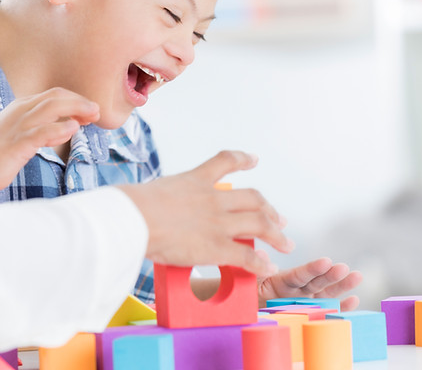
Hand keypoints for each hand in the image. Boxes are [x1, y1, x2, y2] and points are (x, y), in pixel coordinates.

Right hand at [0, 87, 99, 188]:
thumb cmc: (0, 153)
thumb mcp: (24, 136)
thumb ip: (46, 128)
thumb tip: (71, 126)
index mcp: (22, 107)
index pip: (54, 95)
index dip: (76, 99)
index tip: (91, 110)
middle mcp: (19, 112)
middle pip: (55, 97)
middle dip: (79, 101)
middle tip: (96, 111)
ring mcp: (17, 127)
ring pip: (50, 108)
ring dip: (76, 108)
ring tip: (92, 116)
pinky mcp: (16, 145)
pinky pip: (40, 132)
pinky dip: (58, 128)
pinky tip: (73, 128)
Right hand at [120, 150, 294, 276]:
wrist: (132, 218)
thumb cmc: (131, 206)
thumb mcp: (153, 191)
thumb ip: (164, 197)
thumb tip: (152, 204)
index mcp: (196, 180)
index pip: (225, 161)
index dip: (243, 159)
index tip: (254, 159)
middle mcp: (213, 198)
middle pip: (253, 198)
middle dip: (270, 209)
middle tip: (280, 218)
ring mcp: (217, 221)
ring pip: (259, 223)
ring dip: (276, 234)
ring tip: (286, 243)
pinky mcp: (216, 247)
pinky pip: (247, 255)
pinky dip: (261, 262)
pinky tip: (268, 266)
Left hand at [257, 257, 362, 310]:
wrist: (246, 305)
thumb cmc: (248, 290)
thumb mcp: (249, 278)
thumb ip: (257, 267)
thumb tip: (262, 255)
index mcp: (281, 280)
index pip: (299, 275)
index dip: (312, 269)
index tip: (326, 261)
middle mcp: (296, 290)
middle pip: (315, 283)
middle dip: (330, 276)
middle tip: (344, 268)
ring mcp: (303, 300)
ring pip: (324, 293)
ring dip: (341, 286)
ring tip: (357, 276)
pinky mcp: (306, 312)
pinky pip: (325, 310)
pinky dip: (340, 306)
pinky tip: (354, 300)